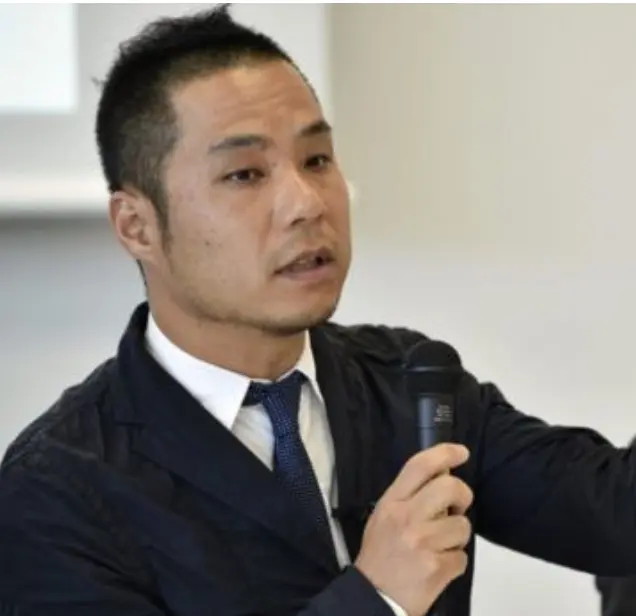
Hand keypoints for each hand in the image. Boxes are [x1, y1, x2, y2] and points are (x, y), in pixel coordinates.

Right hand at [354, 444, 472, 615]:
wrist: (373, 598)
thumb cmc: (380, 555)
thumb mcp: (384, 516)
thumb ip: (410, 495)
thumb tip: (442, 472)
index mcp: (392, 502)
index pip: (420, 466)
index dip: (445, 453)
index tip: (461, 452)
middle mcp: (406, 517)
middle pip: (450, 487)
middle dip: (462, 495)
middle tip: (457, 506)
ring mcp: (422, 542)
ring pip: (462, 525)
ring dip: (457, 537)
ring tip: (441, 545)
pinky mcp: (436, 568)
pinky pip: (462, 557)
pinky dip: (455, 562)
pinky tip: (438, 565)